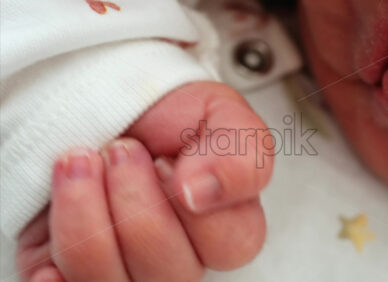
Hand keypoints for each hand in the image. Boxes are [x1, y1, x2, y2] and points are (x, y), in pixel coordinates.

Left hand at [17, 82, 273, 280]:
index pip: (228, 244)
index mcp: (222, 229)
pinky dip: (56, 278)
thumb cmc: (169, 116)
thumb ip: (239, 154)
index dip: (191, 200)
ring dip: (85, 216)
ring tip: (77, 164)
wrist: (111, 106)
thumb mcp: (220, 114)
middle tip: (120, 150)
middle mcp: (179, 260)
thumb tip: (199, 193)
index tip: (167, 160)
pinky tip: (52, 254)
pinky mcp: (76, 275)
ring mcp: (127, 272)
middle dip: (134, 199)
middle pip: (168, 273)